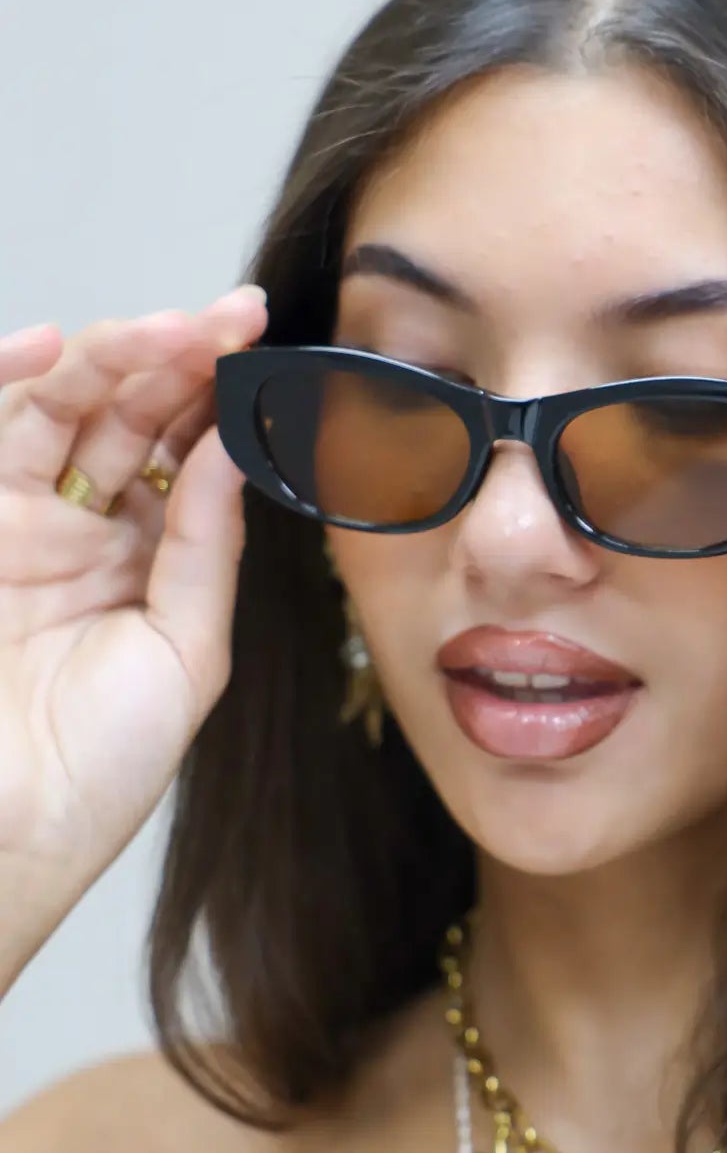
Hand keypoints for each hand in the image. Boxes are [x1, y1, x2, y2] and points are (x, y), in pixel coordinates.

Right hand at [0, 286, 267, 956]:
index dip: (225, 403)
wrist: (6, 833)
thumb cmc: (98, 770)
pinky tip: (58, 347)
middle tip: (236, 319)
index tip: (274, 357)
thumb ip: (206, 544)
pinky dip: (11, 379)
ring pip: (65, 410)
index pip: (186, 458)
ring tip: (177, 328)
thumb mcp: (186, 651)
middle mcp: (82, 536)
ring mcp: (18, 526)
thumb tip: (232, 447)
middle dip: (183, 361)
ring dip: (118, 358)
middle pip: (129, 417)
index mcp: (145, 567)